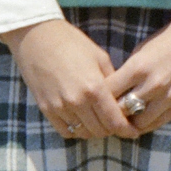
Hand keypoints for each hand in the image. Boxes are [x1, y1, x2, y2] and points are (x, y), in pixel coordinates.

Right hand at [2, 19, 140, 141]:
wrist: (37, 37)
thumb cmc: (71, 43)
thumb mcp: (100, 58)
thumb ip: (113, 82)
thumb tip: (123, 100)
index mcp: (94, 88)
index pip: (115, 122)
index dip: (127, 130)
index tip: (133, 131)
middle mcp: (77, 102)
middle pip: (100, 131)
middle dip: (112, 129)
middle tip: (116, 123)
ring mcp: (59, 107)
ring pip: (83, 133)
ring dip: (94, 130)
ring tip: (99, 121)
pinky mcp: (46, 109)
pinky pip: (65, 131)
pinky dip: (76, 130)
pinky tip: (81, 121)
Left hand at [104, 18, 170, 135]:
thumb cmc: (168, 41)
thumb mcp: (142, 51)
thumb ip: (128, 72)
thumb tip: (113, 91)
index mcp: (138, 67)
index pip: (109, 92)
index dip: (99, 98)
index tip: (95, 101)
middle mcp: (153, 84)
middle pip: (122, 111)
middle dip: (112, 114)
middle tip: (106, 117)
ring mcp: (169, 97)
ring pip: (140, 123)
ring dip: (130, 123)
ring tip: (124, 121)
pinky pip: (159, 123)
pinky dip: (147, 123)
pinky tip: (141, 120)